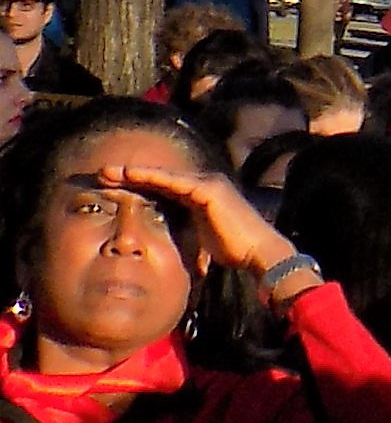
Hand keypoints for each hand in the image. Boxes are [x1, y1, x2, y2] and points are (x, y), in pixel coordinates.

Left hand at [97, 159, 293, 277]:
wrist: (257, 250)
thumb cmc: (234, 250)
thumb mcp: (201, 240)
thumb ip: (186, 234)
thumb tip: (168, 246)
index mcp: (200, 196)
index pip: (163, 188)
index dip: (137, 186)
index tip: (111, 187)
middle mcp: (204, 184)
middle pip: (159, 178)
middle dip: (129, 176)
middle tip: (101, 174)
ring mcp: (207, 184)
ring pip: (162, 176)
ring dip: (133, 173)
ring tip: (107, 172)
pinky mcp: (208, 189)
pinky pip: (173, 182)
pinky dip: (150, 177)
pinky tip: (130, 174)